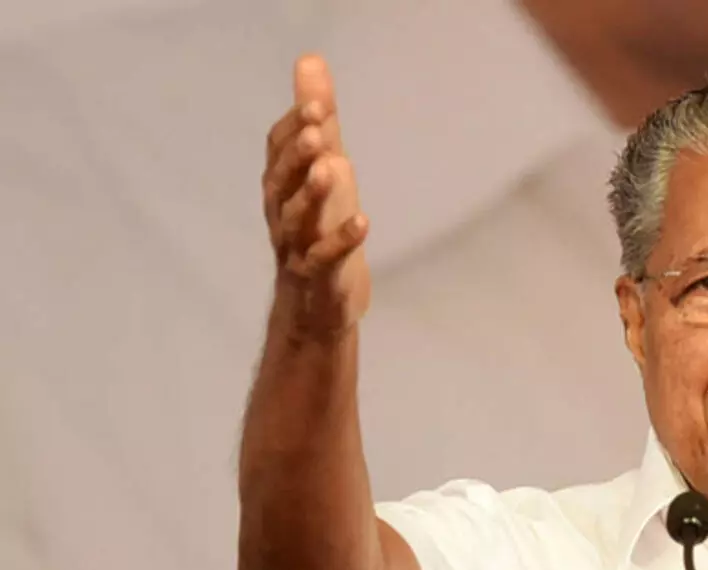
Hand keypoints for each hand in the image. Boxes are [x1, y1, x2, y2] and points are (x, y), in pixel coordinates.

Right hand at [262, 54, 370, 340]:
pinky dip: (342, 241)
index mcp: (281, 185)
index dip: (295, 126)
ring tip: (333, 168)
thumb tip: (310, 61)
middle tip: (319, 130)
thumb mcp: (323, 167)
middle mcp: (282, 213)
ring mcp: (297, 246)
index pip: (278, 150)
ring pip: (297, 219)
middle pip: (282, 181)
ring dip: (313, 193)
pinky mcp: (319, 277)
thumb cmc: (320, 227)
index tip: (317, 103)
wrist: (318, 304)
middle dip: (298, 154)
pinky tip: (363, 223)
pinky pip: (325, 258)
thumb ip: (317, 120)